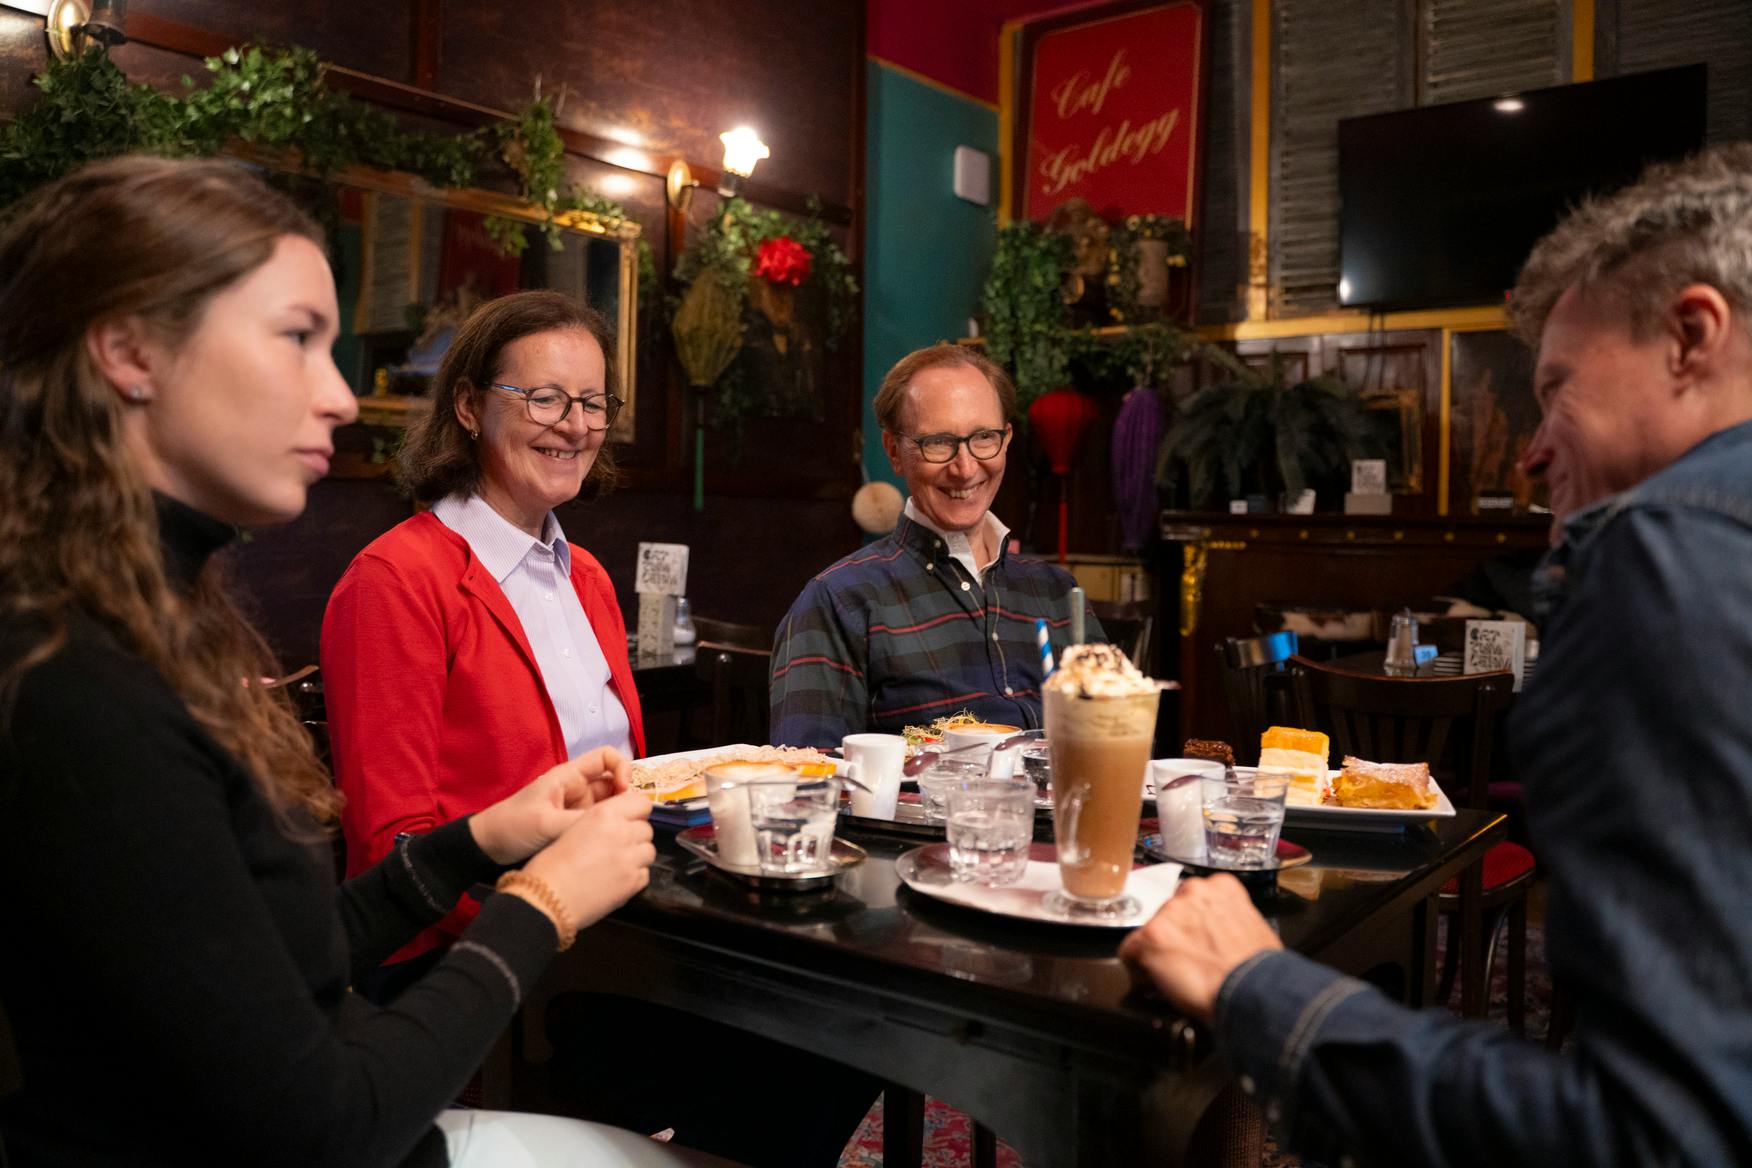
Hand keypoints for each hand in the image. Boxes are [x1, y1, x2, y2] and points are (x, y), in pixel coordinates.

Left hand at [469, 746, 631, 865]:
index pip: (607, 757)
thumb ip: (578, 823)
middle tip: (630, 817)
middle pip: (614, 783)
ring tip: (624, 832)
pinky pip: (600, 822)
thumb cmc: (513, 826)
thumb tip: (614, 826)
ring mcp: (578, 809)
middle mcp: (578, 789)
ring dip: (619, 814)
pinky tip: (613, 841)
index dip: (622, 767)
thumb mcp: (545, 823)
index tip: (624, 790)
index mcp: (569, 777)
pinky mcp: (575, 826)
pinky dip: (610, 828)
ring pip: (609, 805)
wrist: (489, 847)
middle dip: (626, 796)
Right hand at [519, 789, 655, 931]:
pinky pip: (644, 874)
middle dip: (635, 836)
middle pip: (646, 828)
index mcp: (604, 814)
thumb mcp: (572, 828)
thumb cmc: (549, 866)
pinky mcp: (633, 882)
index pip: (641, 802)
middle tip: (617, 847)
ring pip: (649, 851)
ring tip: (616, 865)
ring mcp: (630, 858)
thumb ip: (600, 822)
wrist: (546, 898)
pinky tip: (615, 880)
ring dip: (637, 856)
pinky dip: (634, 877)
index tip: (630, 819)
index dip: (636, 812)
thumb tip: (618, 824)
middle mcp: (621, 832)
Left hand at [1117, 875, 1282, 1023]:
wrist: (1254, 993)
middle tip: (1187, 963)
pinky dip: (1138, 970)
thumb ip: (1230, 922)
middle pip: (1169, 914)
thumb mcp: (1255, 931)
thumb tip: (1219, 938)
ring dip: (1158, 953)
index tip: (1195, 942)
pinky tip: (1155, 983)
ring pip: (1150, 932)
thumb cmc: (1260, 971)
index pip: (1193, 900)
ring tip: (1176, 977)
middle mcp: (1193, 891)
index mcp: (1222, 887)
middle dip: (1175, 938)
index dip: (1192, 926)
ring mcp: (1170, 912)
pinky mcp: (1151, 935)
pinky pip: (1129, 952)